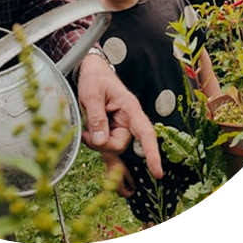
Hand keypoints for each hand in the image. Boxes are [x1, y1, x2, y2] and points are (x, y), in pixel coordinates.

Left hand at [78, 55, 162, 179]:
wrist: (92, 71)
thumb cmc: (95, 78)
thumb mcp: (92, 94)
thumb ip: (96, 117)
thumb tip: (100, 141)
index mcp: (130, 108)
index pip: (145, 132)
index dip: (152, 152)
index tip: (157, 172)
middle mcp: (128, 119)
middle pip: (119, 144)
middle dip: (101, 143)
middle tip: (84, 132)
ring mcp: (120, 126)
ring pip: (111, 146)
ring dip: (96, 142)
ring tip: (85, 128)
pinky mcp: (111, 130)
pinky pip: (107, 144)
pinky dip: (98, 146)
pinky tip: (92, 144)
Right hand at [101, 153, 135, 197]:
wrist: (110, 159)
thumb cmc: (118, 165)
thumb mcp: (127, 172)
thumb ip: (131, 181)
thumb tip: (134, 187)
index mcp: (118, 185)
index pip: (126, 194)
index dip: (131, 193)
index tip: (135, 189)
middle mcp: (113, 186)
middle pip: (122, 194)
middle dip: (128, 191)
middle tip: (132, 186)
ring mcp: (111, 183)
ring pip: (119, 190)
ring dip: (124, 189)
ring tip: (129, 183)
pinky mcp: (109, 180)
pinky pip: (116, 186)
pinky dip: (120, 185)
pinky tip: (123, 180)